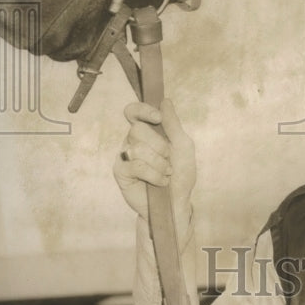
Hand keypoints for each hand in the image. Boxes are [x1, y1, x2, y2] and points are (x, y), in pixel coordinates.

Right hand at [113, 99, 196, 227]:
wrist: (177, 202)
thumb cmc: (181, 174)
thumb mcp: (183, 146)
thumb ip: (173, 124)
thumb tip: (165, 101)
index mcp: (147, 131)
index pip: (133, 112)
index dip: (142, 110)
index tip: (158, 118)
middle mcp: (133, 141)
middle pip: (137, 129)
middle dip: (159, 145)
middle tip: (168, 158)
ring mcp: (125, 157)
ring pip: (137, 148)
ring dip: (159, 162)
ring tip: (167, 172)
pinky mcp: (121, 173)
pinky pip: (135, 166)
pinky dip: (154, 174)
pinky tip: (161, 181)